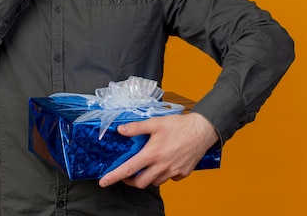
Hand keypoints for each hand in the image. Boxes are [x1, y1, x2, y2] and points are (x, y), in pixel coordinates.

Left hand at [98, 113, 218, 188]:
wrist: (202, 130)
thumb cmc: (179, 125)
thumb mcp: (155, 123)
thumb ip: (136, 128)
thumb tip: (121, 130)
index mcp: (152, 154)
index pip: (129, 169)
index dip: (114, 176)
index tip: (104, 182)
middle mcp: (162, 166)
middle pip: (140, 183)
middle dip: (130, 181)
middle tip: (127, 174)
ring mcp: (173, 172)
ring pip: (154, 182)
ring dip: (147, 177)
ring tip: (146, 166)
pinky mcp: (182, 174)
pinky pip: (169, 179)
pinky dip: (162, 175)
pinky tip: (163, 164)